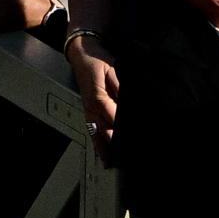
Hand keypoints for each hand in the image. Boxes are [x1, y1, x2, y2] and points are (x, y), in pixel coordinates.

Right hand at [67, 33, 120, 163]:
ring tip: (114, 163)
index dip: (126, 129)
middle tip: (129, 156)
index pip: (115, 119)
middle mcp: (92, 108)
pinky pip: (92, 131)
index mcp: (99, 98)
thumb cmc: (98, 61)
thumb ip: (122, 88)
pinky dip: (98, 145)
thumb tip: (130, 101)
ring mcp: (88, 111)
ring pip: (98, 135)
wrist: (81, 54)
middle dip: (118, 144)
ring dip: (106, 149)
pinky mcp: (88, 112)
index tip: (137, 137)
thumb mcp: (114, 70)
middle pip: (106, 132)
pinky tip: (103, 155)